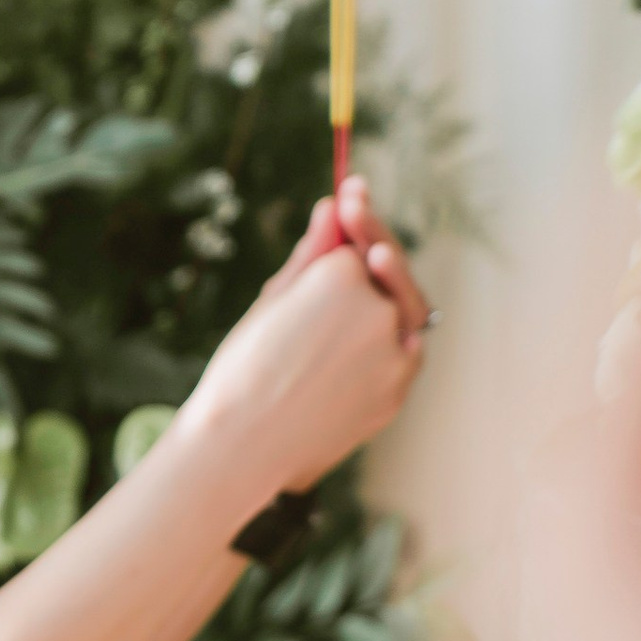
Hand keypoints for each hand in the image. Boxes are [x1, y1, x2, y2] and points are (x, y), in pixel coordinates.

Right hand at [176, 189, 426, 511]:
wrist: (240, 449)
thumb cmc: (242, 370)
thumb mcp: (272, 302)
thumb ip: (312, 254)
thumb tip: (331, 210)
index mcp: (342, 277)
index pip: (354, 242)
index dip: (350, 220)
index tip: (349, 192)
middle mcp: (380, 309)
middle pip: (387, 268)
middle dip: (373, 245)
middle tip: (353, 218)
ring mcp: (397, 354)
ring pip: (400, 311)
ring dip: (380, 299)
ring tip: (336, 308)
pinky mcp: (399, 392)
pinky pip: (400, 354)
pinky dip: (382, 343)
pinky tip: (340, 352)